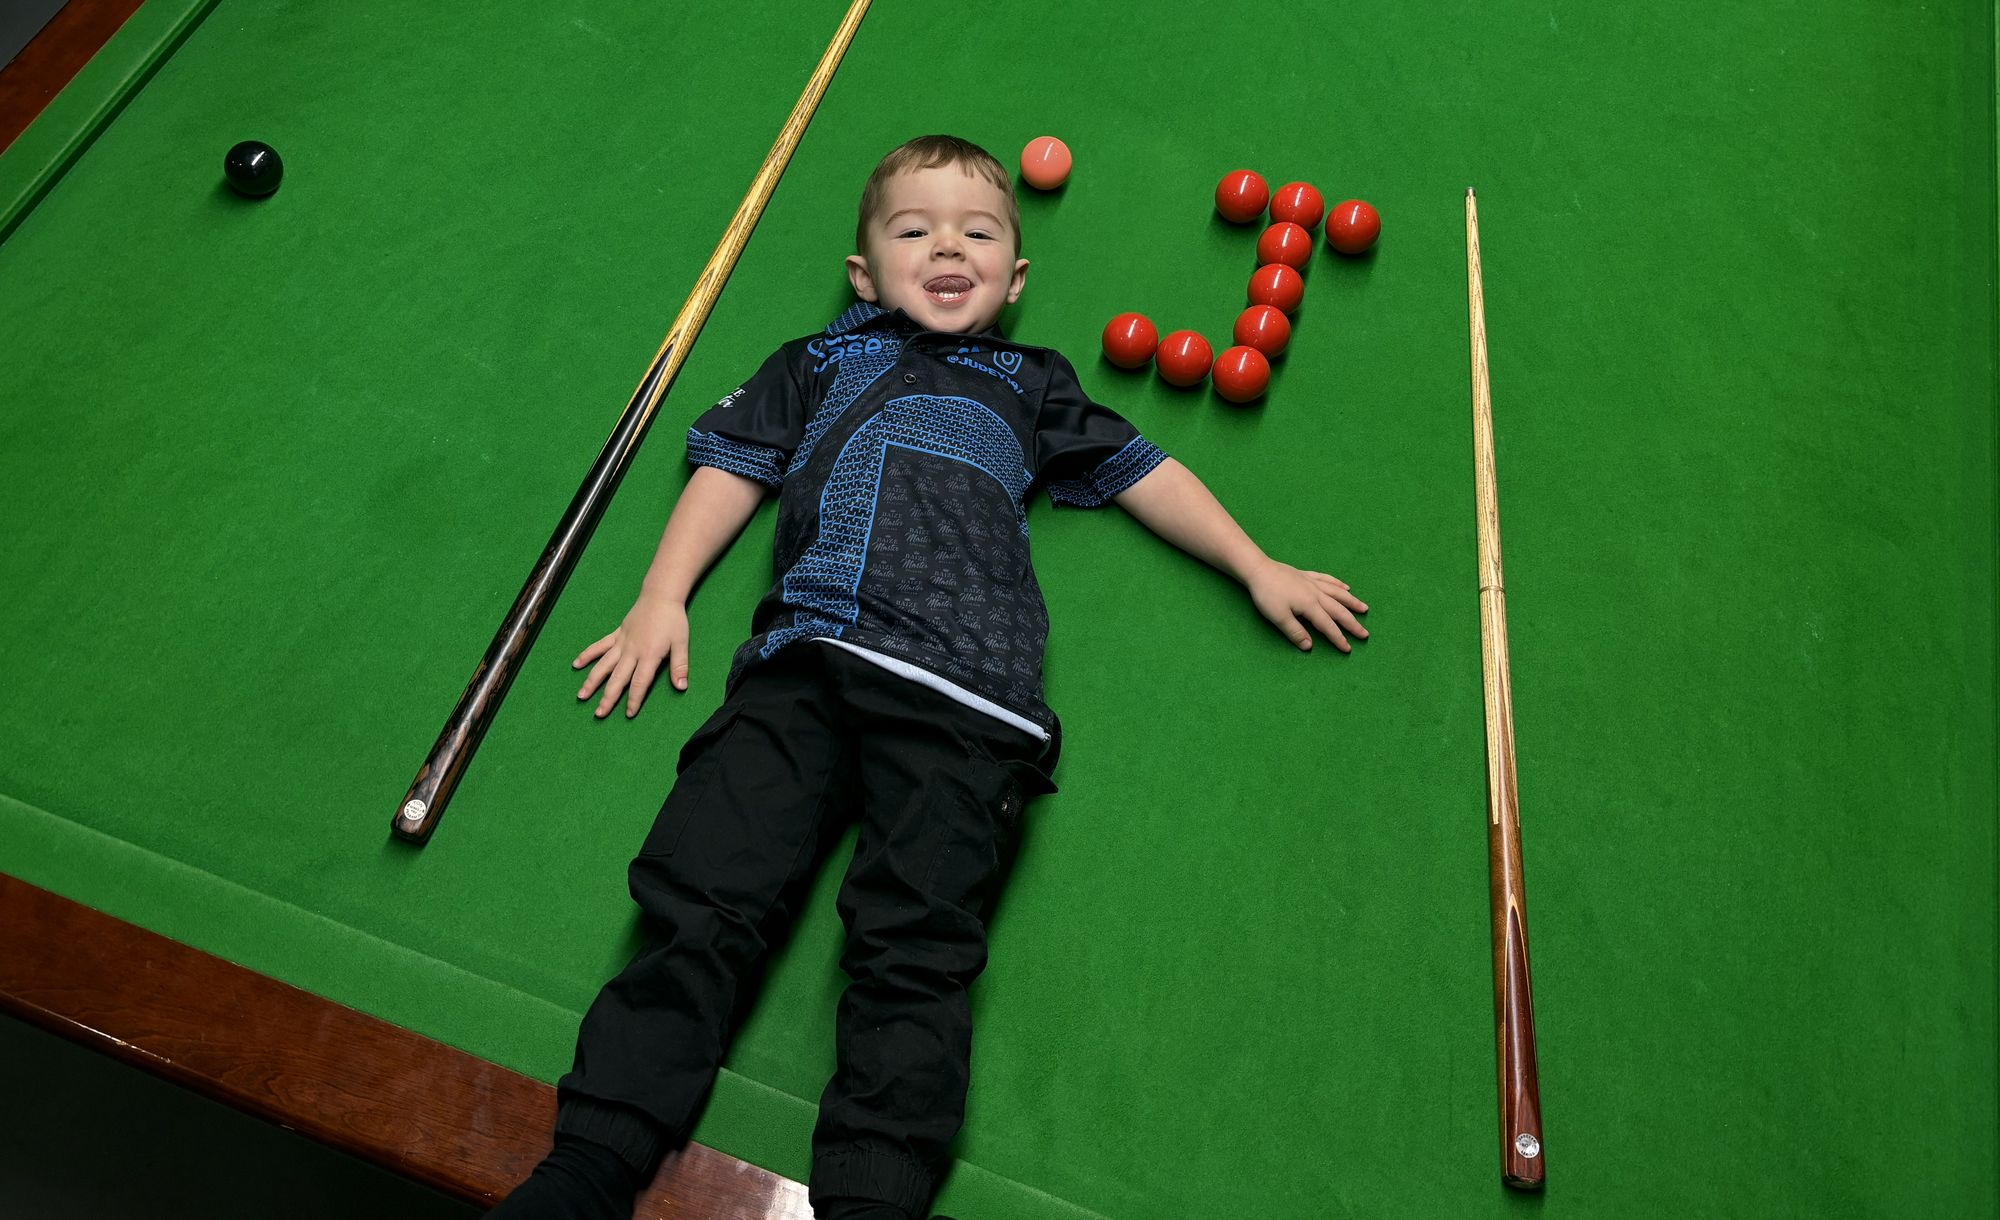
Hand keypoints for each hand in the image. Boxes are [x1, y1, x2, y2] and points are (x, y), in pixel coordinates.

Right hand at [574, 595, 690, 718]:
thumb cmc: (673, 620)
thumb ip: (680, 666)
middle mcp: (631, 651)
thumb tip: (681, 687)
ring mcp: (621, 642)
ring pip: (603, 665)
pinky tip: (576, 664)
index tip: (629, 714)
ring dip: (592, 681)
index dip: (634, 700)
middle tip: (599, 714)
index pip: (639, 683)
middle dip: (608, 698)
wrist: (660, 596)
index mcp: (649, 655)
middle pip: (617, 679)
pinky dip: (587, 654)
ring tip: (581, 696)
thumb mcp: (682, 643)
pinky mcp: (616, 634)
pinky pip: (599, 646)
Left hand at [1247, 559, 1369, 652]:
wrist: (1258, 570)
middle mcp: (1316, 593)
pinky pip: (1327, 579)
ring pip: (1337, 593)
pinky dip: (1338, 584)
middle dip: (1352, 623)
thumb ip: (1295, 632)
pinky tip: (1346, 587)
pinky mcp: (1306, 575)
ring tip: (1364, 608)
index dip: (1338, 638)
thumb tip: (1310, 647)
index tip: (1348, 649)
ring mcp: (1312, 583)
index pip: (1328, 626)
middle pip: (1339, 610)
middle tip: (1365, 634)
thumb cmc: (1267, 595)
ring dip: (1352, 602)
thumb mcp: (1278, 618)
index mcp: (1310, 606)